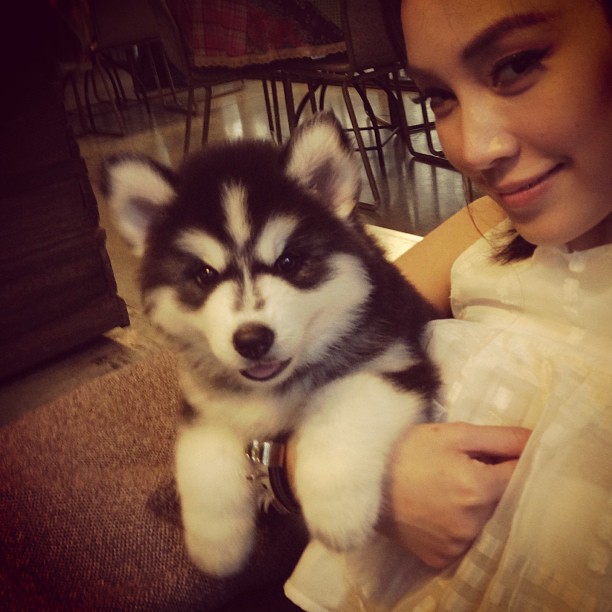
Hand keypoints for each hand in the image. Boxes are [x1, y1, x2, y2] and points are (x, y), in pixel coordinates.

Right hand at [384, 422, 530, 568]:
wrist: (360, 480)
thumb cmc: (406, 450)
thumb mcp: (452, 434)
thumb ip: (500, 438)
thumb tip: (536, 440)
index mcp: (479, 489)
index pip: (521, 474)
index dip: (515, 460)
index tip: (502, 452)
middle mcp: (474, 523)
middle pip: (504, 500)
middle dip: (494, 481)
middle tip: (467, 465)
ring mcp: (457, 545)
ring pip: (486, 522)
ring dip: (478, 504)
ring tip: (449, 485)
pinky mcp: (441, 558)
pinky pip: (464, 540)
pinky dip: (459, 524)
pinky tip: (439, 507)